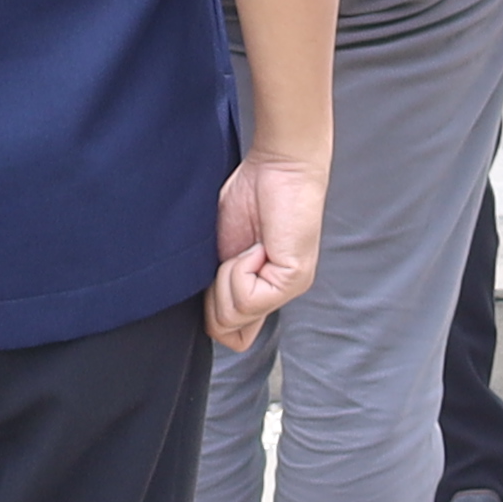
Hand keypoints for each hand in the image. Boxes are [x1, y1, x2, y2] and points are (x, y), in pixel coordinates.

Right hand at [211, 148, 328, 349]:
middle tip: (232, 255)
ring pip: (233, 315)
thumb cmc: (250, 197)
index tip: (217, 272)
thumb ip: (217, 286)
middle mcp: (277, 295)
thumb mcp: (220, 251)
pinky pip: (247, 297)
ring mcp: (288, 289)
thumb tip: (208, 319)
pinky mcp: (294, 279)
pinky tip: (258, 245)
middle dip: (214, 292)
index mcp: (260, 290)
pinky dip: (240, 269)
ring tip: (249, 246)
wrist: (278, 164)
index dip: (212, 311)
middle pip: (224, 329)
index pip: (232, 337)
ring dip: (227, 276)